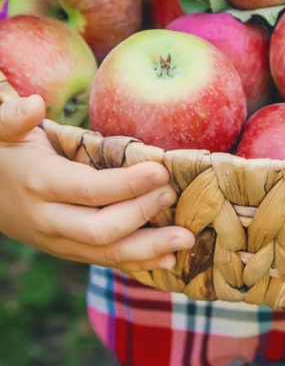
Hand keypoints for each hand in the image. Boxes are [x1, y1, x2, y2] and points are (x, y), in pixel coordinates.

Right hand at [0, 94, 194, 272]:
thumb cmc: (6, 154)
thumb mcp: (2, 132)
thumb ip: (12, 119)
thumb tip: (34, 103)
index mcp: (41, 185)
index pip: (90, 190)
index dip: (127, 185)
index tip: (162, 171)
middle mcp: (50, 220)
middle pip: (100, 230)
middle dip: (141, 216)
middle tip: (173, 195)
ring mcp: (59, 241)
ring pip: (105, 254)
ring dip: (148, 250)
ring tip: (185, 240)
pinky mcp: (70, 250)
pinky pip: (105, 260)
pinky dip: (138, 262)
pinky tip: (168, 259)